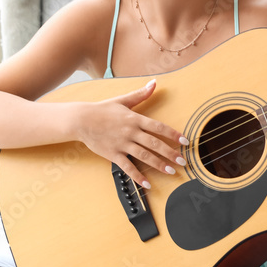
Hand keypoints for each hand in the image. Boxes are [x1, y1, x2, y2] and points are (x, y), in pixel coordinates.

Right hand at [73, 79, 187, 188]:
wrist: (81, 120)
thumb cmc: (103, 109)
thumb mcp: (123, 100)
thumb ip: (141, 94)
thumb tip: (154, 83)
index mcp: (135, 119)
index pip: (159, 127)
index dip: (173, 134)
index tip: (185, 141)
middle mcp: (131, 132)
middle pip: (154, 144)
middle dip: (170, 153)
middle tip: (183, 161)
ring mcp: (122, 144)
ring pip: (144, 156)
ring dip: (159, 164)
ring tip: (171, 171)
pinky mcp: (113, 154)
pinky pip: (127, 167)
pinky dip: (138, 176)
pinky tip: (147, 184)